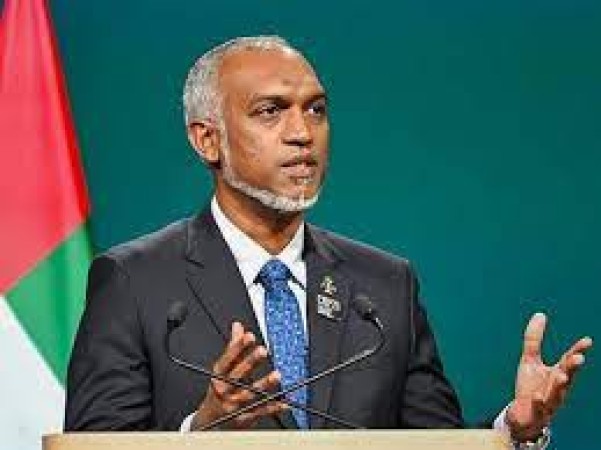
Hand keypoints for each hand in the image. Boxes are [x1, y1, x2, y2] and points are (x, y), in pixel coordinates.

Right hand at [191, 322, 286, 429]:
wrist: (208, 424)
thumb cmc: (219, 391)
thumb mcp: (221, 370)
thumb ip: (232, 347)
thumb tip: (238, 326)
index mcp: (218, 376)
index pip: (227, 360)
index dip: (238, 347)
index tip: (249, 336)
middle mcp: (224, 390)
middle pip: (237, 375)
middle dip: (250, 362)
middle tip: (263, 351)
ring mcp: (233, 406)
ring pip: (249, 394)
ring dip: (264, 384)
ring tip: (277, 375)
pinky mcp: (243, 419)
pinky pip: (259, 412)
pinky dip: (272, 407)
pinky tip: (284, 402)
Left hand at [506, 312, 592, 440]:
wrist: (524, 415)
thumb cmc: (531, 386)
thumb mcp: (530, 360)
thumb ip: (534, 339)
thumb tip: (540, 314)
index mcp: (556, 373)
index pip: (568, 360)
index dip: (577, 350)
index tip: (588, 340)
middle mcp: (556, 387)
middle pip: (567, 375)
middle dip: (572, 368)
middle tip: (579, 358)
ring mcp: (548, 400)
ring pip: (556, 393)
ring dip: (560, 385)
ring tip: (561, 376)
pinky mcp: (537, 411)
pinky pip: (539, 408)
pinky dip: (539, 402)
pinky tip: (537, 397)